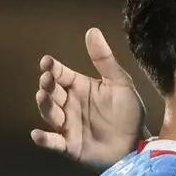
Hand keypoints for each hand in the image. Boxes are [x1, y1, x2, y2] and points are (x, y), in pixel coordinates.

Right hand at [32, 27, 148, 170]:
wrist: (138, 143)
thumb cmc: (128, 112)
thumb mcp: (120, 83)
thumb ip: (105, 60)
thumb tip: (92, 30)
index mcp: (80, 87)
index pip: (60, 74)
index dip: (52, 68)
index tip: (47, 62)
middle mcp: (69, 104)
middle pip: (52, 92)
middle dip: (47, 84)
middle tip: (47, 79)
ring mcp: (68, 125)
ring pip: (50, 113)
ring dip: (45, 105)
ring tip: (43, 96)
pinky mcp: (70, 145)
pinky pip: (53, 142)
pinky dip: (44, 139)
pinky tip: (37, 134)